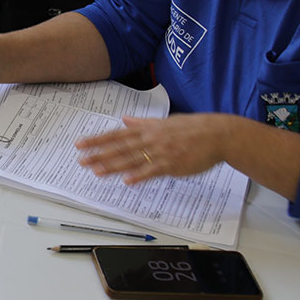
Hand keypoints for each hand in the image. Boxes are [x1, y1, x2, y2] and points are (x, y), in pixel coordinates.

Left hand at [74, 114, 236, 184]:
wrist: (218, 134)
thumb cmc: (193, 128)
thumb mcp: (165, 121)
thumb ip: (142, 122)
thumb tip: (124, 119)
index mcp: (148, 128)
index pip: (117, 134)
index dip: (98, 139)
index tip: (81, 144)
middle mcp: (151, 138)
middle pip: (120, 147)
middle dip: (99, 154)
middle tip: (82, 160)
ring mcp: (161, 151)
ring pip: (133, 159)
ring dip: (113, 165)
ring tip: (96, 171)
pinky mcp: (172, 164)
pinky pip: (153, 170)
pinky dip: (140, 175)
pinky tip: (127, 180)